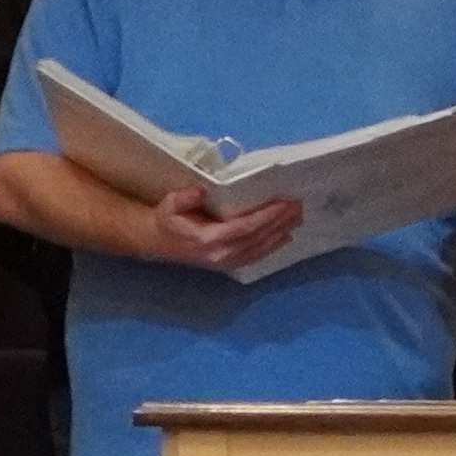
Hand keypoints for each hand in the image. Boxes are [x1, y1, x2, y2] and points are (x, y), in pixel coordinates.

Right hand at [154, 183, 305, 275]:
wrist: (156, 242)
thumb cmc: (166, 220)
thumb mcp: (168, 205)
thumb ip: (183, 198)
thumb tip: (201, 191)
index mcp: (208, 239)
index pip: (245, 228)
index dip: (267, 217)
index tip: (285, 204)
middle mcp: (221, 254)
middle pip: (258, 238)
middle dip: (280, 223)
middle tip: (298, 207)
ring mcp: (225, 262)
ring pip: (260, 249)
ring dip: (280, 233)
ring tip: (297, 218)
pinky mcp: (228, 264)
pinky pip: (255, 256)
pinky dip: (272, 246)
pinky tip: (285, 236)